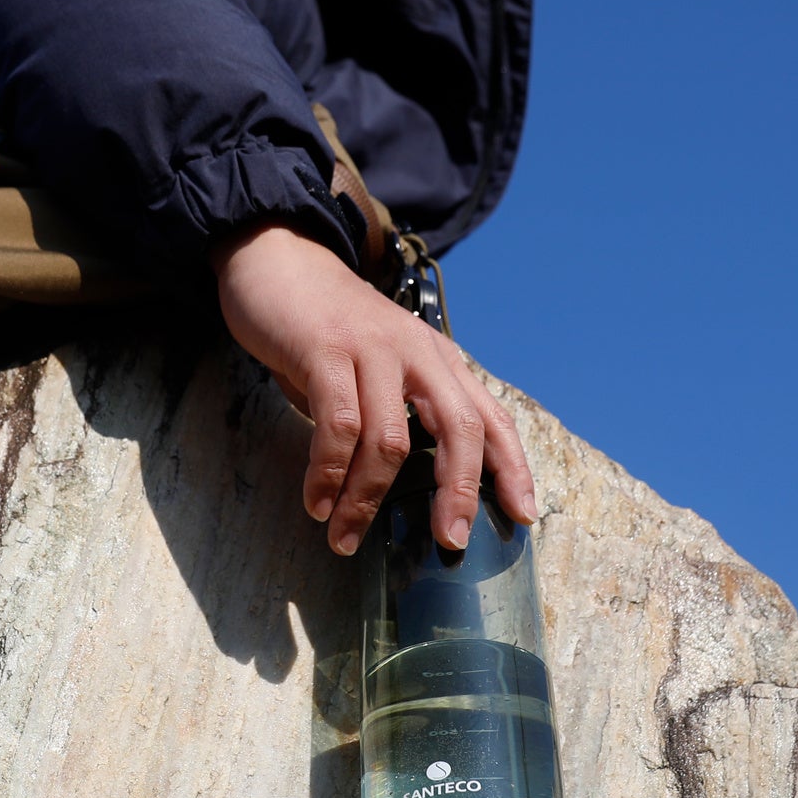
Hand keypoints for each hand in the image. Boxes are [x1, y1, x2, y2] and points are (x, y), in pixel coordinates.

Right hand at [210, 222, 541, 555]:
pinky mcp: (327, 349)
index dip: (512, 467)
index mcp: (437, 357)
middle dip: (460, 492)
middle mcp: (417, 350)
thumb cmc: (324, 324)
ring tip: (343, 538)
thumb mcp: (377, 364)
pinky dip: (329, 473)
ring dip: (366, 499)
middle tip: (449, 542)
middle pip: (460, 429)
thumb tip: (396, 484)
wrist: (275, 255)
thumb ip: (394, 410)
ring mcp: (374, 347)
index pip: (490, 416)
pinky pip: (338, 425)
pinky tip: (317, 502)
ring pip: (391, 440)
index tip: (522, 515)